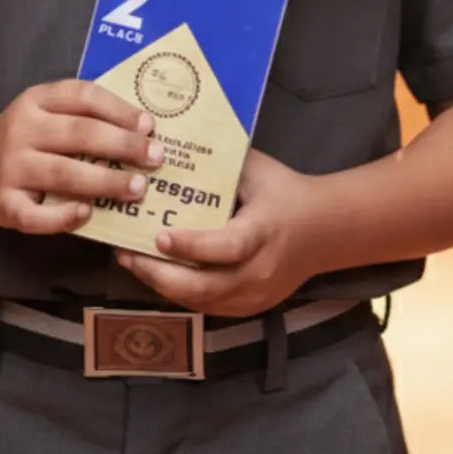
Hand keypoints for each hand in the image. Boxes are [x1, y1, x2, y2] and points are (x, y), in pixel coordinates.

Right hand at [0, 80, 163, 234]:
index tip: (149, 125)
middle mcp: (21, 130)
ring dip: (106, 182)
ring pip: (64, 174)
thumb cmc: (26, 140)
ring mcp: (10, 168)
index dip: (119, 109)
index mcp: (35, 101)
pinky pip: (37, 215)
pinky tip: (88, 214)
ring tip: (138, 188)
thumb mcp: (45, 114)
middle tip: (155, 157)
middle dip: (123, 145)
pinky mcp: (5, 204)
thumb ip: (83, 116)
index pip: (82, 96)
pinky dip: (64, 216)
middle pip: (79, 134)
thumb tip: (144, 132)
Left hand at [113, 148, 321, 315]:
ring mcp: (256, 295)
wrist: (326, 230)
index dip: (191, 247)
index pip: (226, 247)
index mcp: (265, 231)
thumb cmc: (284, 191)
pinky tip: (154, 274)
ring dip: (162, 285)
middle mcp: (261, 270)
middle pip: (206, 287)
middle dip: (161, 274)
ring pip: (201, 301)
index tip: (158, 235)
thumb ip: (217, 162)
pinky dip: (178, 293)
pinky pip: (207, 307)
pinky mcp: (250, 307)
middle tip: (127, 253)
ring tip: (130, 261)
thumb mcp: (256, 170)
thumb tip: (169, 146)